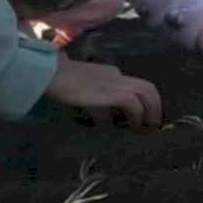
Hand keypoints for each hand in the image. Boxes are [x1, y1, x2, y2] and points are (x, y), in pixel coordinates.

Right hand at [45, 57, 162, 129]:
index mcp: (111, 74)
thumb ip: (95, 99)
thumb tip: (106, 117)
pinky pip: (131, 104)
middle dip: (155, 107)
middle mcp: (117, 76)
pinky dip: (135, 116)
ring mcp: (114, 82)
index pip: (137, 86)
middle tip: (152, 126)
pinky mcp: (108, 92)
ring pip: (145, 94)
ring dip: (149, 113)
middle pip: (148, 88)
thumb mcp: (81, 90)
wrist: (47, 74)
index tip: (146, 117)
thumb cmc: (58, 83)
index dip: (146, 102)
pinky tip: (130, 126)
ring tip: (145, 129)